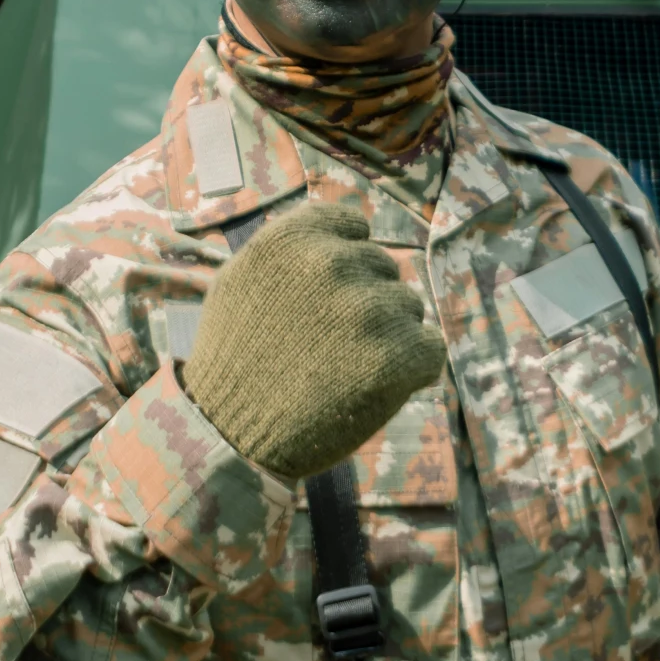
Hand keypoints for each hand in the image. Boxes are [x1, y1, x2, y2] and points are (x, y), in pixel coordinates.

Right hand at [183, 204, 445, 484]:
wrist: (230, 434)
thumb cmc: (233, 359)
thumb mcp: (240, 280)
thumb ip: (288, 250)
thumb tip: (341, 232)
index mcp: (293, 239)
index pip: (354, 226)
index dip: (347, 261)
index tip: (330, 295)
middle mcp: (333, 262)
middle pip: (383, 268)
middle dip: (365, 301)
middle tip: (331, 344)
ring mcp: (368, 309)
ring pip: (407, 308)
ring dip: (388, 335)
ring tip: (346, 369)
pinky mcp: (397, 355)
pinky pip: (429, 348)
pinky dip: (412, 369)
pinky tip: (377, 387)